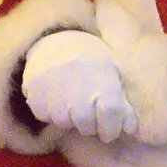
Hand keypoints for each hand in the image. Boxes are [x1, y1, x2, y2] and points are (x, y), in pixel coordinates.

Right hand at [21, 30, 137, 141]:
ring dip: (69, 117)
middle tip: (88, 108)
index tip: (110, 130)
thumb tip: (131, 129)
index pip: (110, 122)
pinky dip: (50, 110)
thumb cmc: (92, 57)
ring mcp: (55, 96)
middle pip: (87, 127)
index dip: (111, 129)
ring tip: (70, 98)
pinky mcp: (35, 96)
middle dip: (90, 124)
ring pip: (64, 123)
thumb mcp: (113, 72)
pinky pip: (44, 115)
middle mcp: (79, 95)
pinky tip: (55, 94)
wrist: (57, 37)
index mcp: (104, 85)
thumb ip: (123, 102)